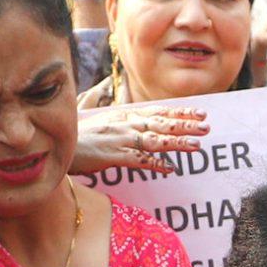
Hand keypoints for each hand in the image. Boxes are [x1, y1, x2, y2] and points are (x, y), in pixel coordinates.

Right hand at [72, 103, 208, 172]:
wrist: (60, 144)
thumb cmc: (79, 134)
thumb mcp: (99, 117)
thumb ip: (114, 111)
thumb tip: (116, 98)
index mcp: (124, 115)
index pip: (158, 111)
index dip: (180, 112)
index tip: (199, 112)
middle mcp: (125, 124)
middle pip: (161, 123)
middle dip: (185, 125)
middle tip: (206, 126)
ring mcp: (120, 140)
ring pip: (154, 140)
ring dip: (177, 143)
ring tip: (197, 145)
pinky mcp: (113, 157)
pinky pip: (138, 160)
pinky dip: (155, 164)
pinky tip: (170, 168)